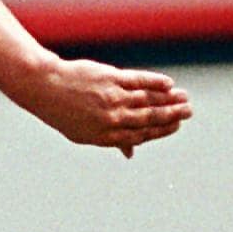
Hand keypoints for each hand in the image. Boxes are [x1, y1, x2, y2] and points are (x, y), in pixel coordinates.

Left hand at [7, 58, 191, 157]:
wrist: (43, 85)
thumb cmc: (63, 110)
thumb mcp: (82, 132)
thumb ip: (110, 140)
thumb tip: (130, 154)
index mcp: (104, 135)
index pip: (140, 135)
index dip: (161, 131)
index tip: (176, 126)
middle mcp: (111, 118)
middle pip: (148, 118)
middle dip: (171, 115)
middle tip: (189, 111)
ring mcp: (111, 97)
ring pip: (147, 99)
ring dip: (169, 99)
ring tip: (184, 97)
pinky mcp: (109, 78)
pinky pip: (138, 81)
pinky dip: (154, 83)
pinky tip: (167, 84)